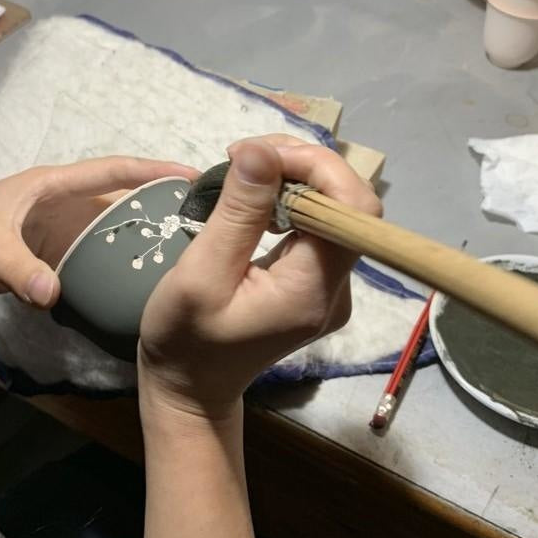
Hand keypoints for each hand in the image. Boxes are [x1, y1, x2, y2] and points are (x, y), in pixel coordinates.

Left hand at [0, 156, 198, 308]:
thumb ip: (16, 267)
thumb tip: (54, 295)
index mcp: (52, 185)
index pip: (110, 171)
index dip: (150, 170)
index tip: (190, 175)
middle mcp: (63, 204)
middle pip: (120, 200)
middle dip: (157, 204)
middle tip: (199, 221)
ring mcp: (60, 232)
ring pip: (110, 231)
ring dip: (140, 238)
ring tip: (180, 253)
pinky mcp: (53, 258)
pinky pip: (94, 258)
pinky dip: (116, 266)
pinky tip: (137, 282)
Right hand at [138, 137, 381, 417]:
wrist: (192, 387)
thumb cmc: (185, 339)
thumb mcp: (199, 275)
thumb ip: (237, 214)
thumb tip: (262, 150)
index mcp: (313, 290)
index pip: (352, 209)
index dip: (318, 167)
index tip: (260, 154)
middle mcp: (336, 289)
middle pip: (347, 206)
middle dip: (303, 166)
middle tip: (244, 155)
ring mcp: (331, 289)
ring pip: (335, 211)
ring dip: (295, 179)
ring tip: (245, 168)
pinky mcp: (316, 285)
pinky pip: (318, 228)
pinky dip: (291, 201)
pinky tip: (257, 196)